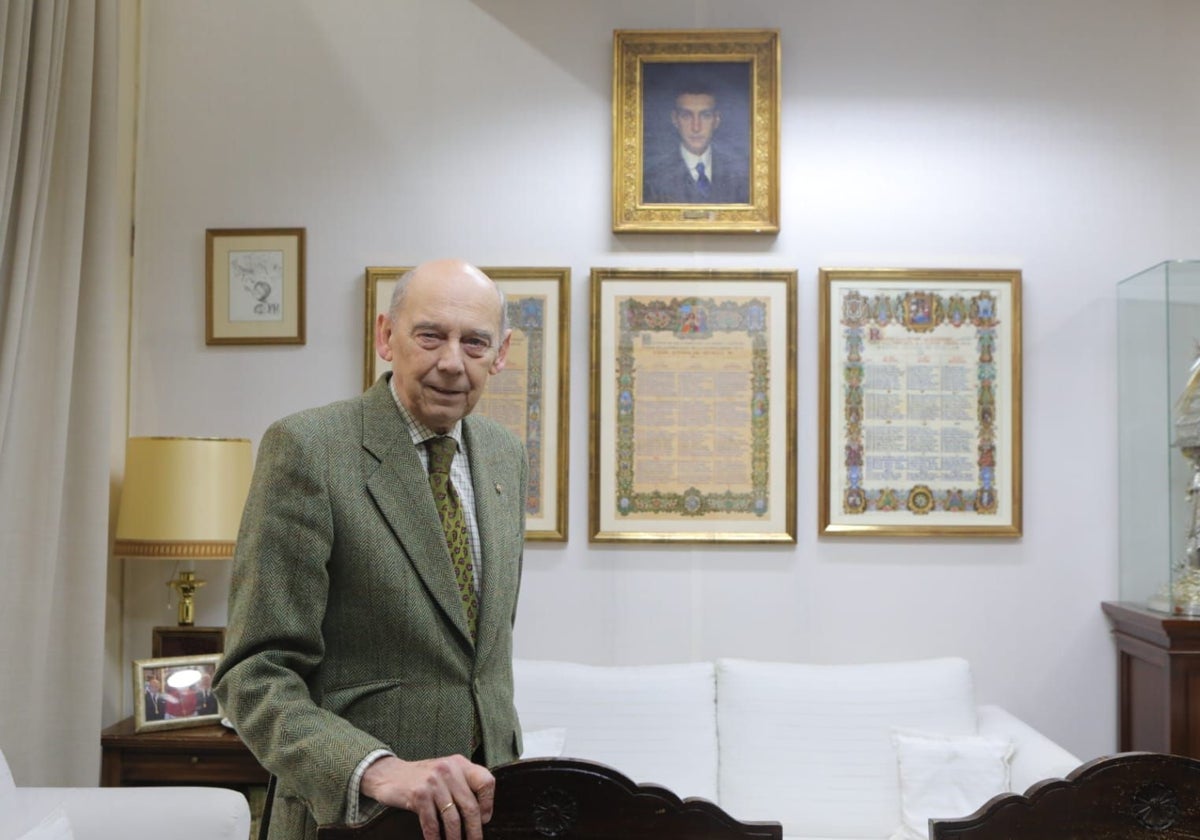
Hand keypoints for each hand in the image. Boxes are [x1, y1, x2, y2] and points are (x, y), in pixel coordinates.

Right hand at [361, 754, 494, 839]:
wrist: (388, 773)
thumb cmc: (422, 777)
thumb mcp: (445, 772)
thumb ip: (462, 785)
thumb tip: (481, 815)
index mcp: (460, 764)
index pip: (486, 782)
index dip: (488, 804)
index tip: (484, 819)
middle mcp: (448, 770)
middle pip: (470, 806)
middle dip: (474, 831)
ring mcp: (433, 782)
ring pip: (452, 818)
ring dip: (455, 838)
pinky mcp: (418, 795)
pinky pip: (432, 823)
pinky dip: (436, 838)